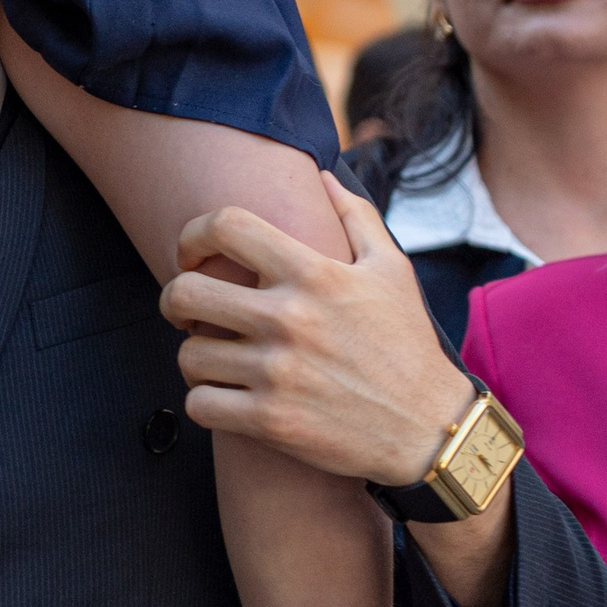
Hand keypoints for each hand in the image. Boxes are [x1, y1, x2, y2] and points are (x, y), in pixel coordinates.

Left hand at [162, 174, 468, 485]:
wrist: (431, 430)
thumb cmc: (408, 345)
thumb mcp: (392, 270)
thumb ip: (355, 216)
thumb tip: (323, 176)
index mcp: (314, 273)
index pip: (226, 225)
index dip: (192, 234)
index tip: (192, 254)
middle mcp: (290, 318)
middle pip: (186, 292)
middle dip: (175, 300)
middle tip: (188, 312)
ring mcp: (278, 373)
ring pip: (188, 355)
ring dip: (194, 357)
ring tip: (216, 359)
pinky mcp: (272, 421)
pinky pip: (200, 404)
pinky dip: (205, 401)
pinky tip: (226, 396)